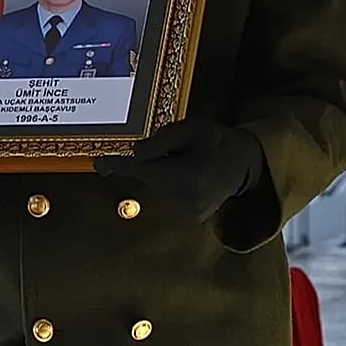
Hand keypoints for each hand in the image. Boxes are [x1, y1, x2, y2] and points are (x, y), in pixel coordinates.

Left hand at [93, 118, 264, 222]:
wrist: (245, 164)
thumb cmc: (216, 141)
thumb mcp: (191, 129)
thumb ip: (162, 140)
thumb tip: (135, 154)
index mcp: (188, 176)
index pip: (144, 170)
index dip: (119, 165)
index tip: (99, 164)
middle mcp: (187, 199)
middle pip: (150, 177)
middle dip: (154, 163)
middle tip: (179, 152)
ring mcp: (191, 212)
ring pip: (158, 187)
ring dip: (164, 173)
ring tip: (190, 164)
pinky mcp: (192, 217)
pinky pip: (168, 195)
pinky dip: (172, 184)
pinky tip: (191, 176)